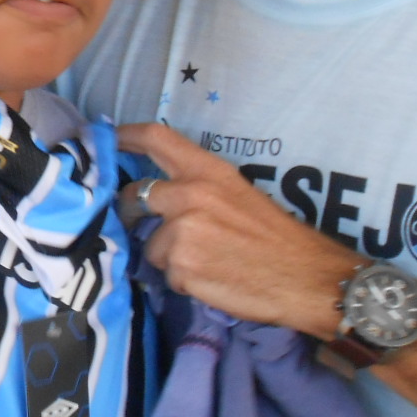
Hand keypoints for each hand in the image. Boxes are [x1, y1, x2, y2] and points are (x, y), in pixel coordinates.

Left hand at [116, 122, 359, 338]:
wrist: (307, 278)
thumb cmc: (278, 238)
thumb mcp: (239, 195)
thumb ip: (198, 189)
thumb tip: (158, 195)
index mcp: (209, 172)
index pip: (156, 138)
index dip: (126, 136)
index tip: (108, 138)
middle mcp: (190, 195)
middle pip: (134, 195)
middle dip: (132, 212)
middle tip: (148, 225)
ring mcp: (182, 231)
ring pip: (151, 244)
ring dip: (170, 256)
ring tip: (208, 261)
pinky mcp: (181, 266)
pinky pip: (167, 273)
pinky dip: (184, 280)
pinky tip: (213, 279)